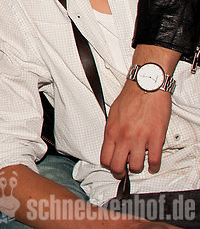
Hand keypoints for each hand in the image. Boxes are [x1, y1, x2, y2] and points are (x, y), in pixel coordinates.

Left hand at [101, 45, 176, 178]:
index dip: (108, 165)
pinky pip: (154, 160)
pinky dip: (154, 166)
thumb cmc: (130, 98)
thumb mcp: (113, 115)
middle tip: (124, 172)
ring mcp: (140, 139)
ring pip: (135, 166)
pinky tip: (153, 165)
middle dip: (120, 172)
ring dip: (137, 168)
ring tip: (139, 165)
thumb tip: (112, 143)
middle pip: (117, 166)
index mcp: (111, 131)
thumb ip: (112, 131)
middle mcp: (124, 137)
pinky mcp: (155, 138)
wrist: (146, 87)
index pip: (105, 158)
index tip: (113, 166)